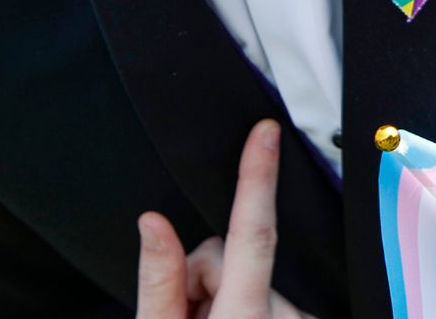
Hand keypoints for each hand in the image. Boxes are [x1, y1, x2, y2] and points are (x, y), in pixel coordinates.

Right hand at [135, 118, 316, 318]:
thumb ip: (159, 281)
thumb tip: (154, 223)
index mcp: (244, 318)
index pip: (252, 233)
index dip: (258, 177)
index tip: (267, 135)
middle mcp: (282, 318)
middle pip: (235, 254)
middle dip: (206, 277)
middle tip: (190, 314)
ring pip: (256, 273)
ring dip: (230, 296)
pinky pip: (275, 294)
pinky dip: (253, 309)